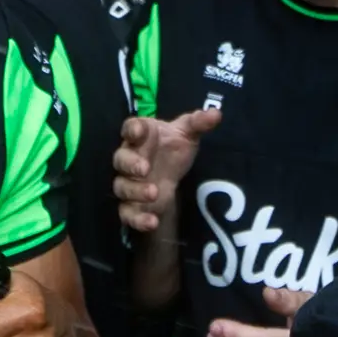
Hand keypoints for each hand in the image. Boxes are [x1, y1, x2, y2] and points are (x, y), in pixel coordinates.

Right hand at [113, 105, 218, 237]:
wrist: (170, 171)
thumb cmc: (173, 146)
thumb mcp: (187, 133)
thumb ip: (198, 122)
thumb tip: (216, 113)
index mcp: (139, 135)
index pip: (130, 128)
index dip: (132, 129)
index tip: (138, 131)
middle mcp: (128, 158)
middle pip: (120, 159)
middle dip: (130, 164)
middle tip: (145, 168)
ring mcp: (128, 182)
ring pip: (121, 187)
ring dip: (135, 191)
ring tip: (154, 192)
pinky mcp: (132, 205)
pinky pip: (127, 213)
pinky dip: (137, 219)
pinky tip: (152, 222)